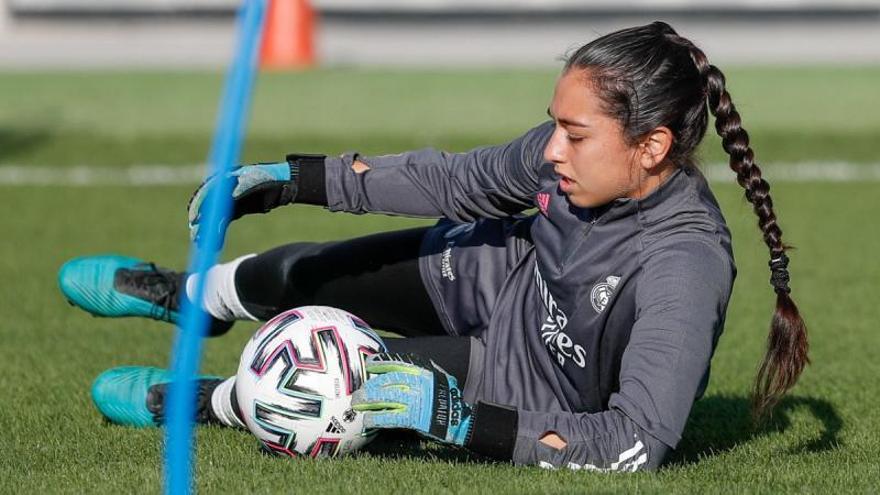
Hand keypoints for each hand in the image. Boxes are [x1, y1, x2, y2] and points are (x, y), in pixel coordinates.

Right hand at [187, 161, 295, 243]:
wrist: (284, 183)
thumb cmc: (270, 180)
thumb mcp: (254, 183)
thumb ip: (240, 190)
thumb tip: (228, 197)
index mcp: (225, 178)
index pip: (206, 193)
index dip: (199, 207)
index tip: (195, 221)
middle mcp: (224, 189)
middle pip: (207, 206)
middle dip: (201, 222)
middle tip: (196, 237)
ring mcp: (230, 199)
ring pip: (214, 216)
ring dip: (208, 230)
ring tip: (202, 245)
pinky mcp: (237, 209)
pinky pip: (223, 221)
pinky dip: (219, 232)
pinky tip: (215, 244)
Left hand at [351, 352, 473, 445]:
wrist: (459, 419)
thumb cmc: (445, 397)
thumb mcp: (437, 377)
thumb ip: (420, 371)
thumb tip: (399, 367)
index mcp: (422, 372)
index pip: (397, 363)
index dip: (381, 363)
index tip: (369, 364)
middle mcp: (417, 383)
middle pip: (387, 381)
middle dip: (370, 386)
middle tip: (358, 391)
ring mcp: (415, 400)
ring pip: (385, 397)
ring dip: (369, 401)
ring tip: (357, 404)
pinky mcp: (414, 418)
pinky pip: (390, 417)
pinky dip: (377, 418)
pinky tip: (368, 420)